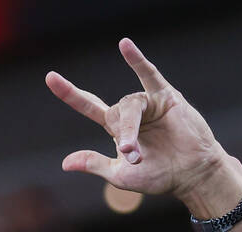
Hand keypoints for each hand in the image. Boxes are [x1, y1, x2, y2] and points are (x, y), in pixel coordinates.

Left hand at [46, 38, 230, 199]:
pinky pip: (149, 75)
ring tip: (137, 151)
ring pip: (131, 106)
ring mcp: (149, 103)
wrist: (191, 175)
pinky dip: (137, 60)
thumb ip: (94, 164)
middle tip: (134, 156)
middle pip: (114, 113)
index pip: (89, 106)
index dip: (70, 94)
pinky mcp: (166, 97)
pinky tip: (124, 45)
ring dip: (131, 128)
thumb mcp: (120, 175)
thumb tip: (65, 163)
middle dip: (123, 135)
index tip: (50, 77)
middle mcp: (131, 113)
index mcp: (117, 129)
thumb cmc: (159, 176)